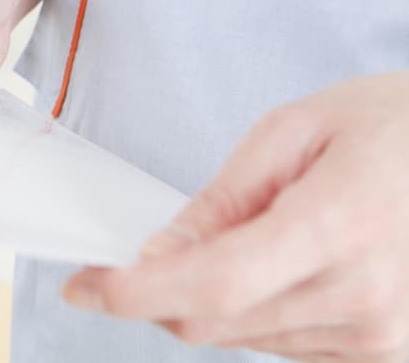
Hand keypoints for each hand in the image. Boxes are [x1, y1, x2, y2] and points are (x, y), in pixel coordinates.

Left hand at [63, 71, 408, 362]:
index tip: (85, 285)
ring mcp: (381, 335)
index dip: (137, 291)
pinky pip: (280, 344)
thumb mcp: (292, 132)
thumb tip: (160, 253)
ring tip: (232, 238)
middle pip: (217, 321)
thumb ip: (222, 201)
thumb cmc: (387, 124)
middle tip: (120, 261)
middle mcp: (366, 296)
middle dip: (153, 293)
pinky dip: (248, 310)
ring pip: (243, 337)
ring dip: (205, 299)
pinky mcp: (383, 351)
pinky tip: (264, 265)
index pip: (215, 284)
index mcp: (343, 223)